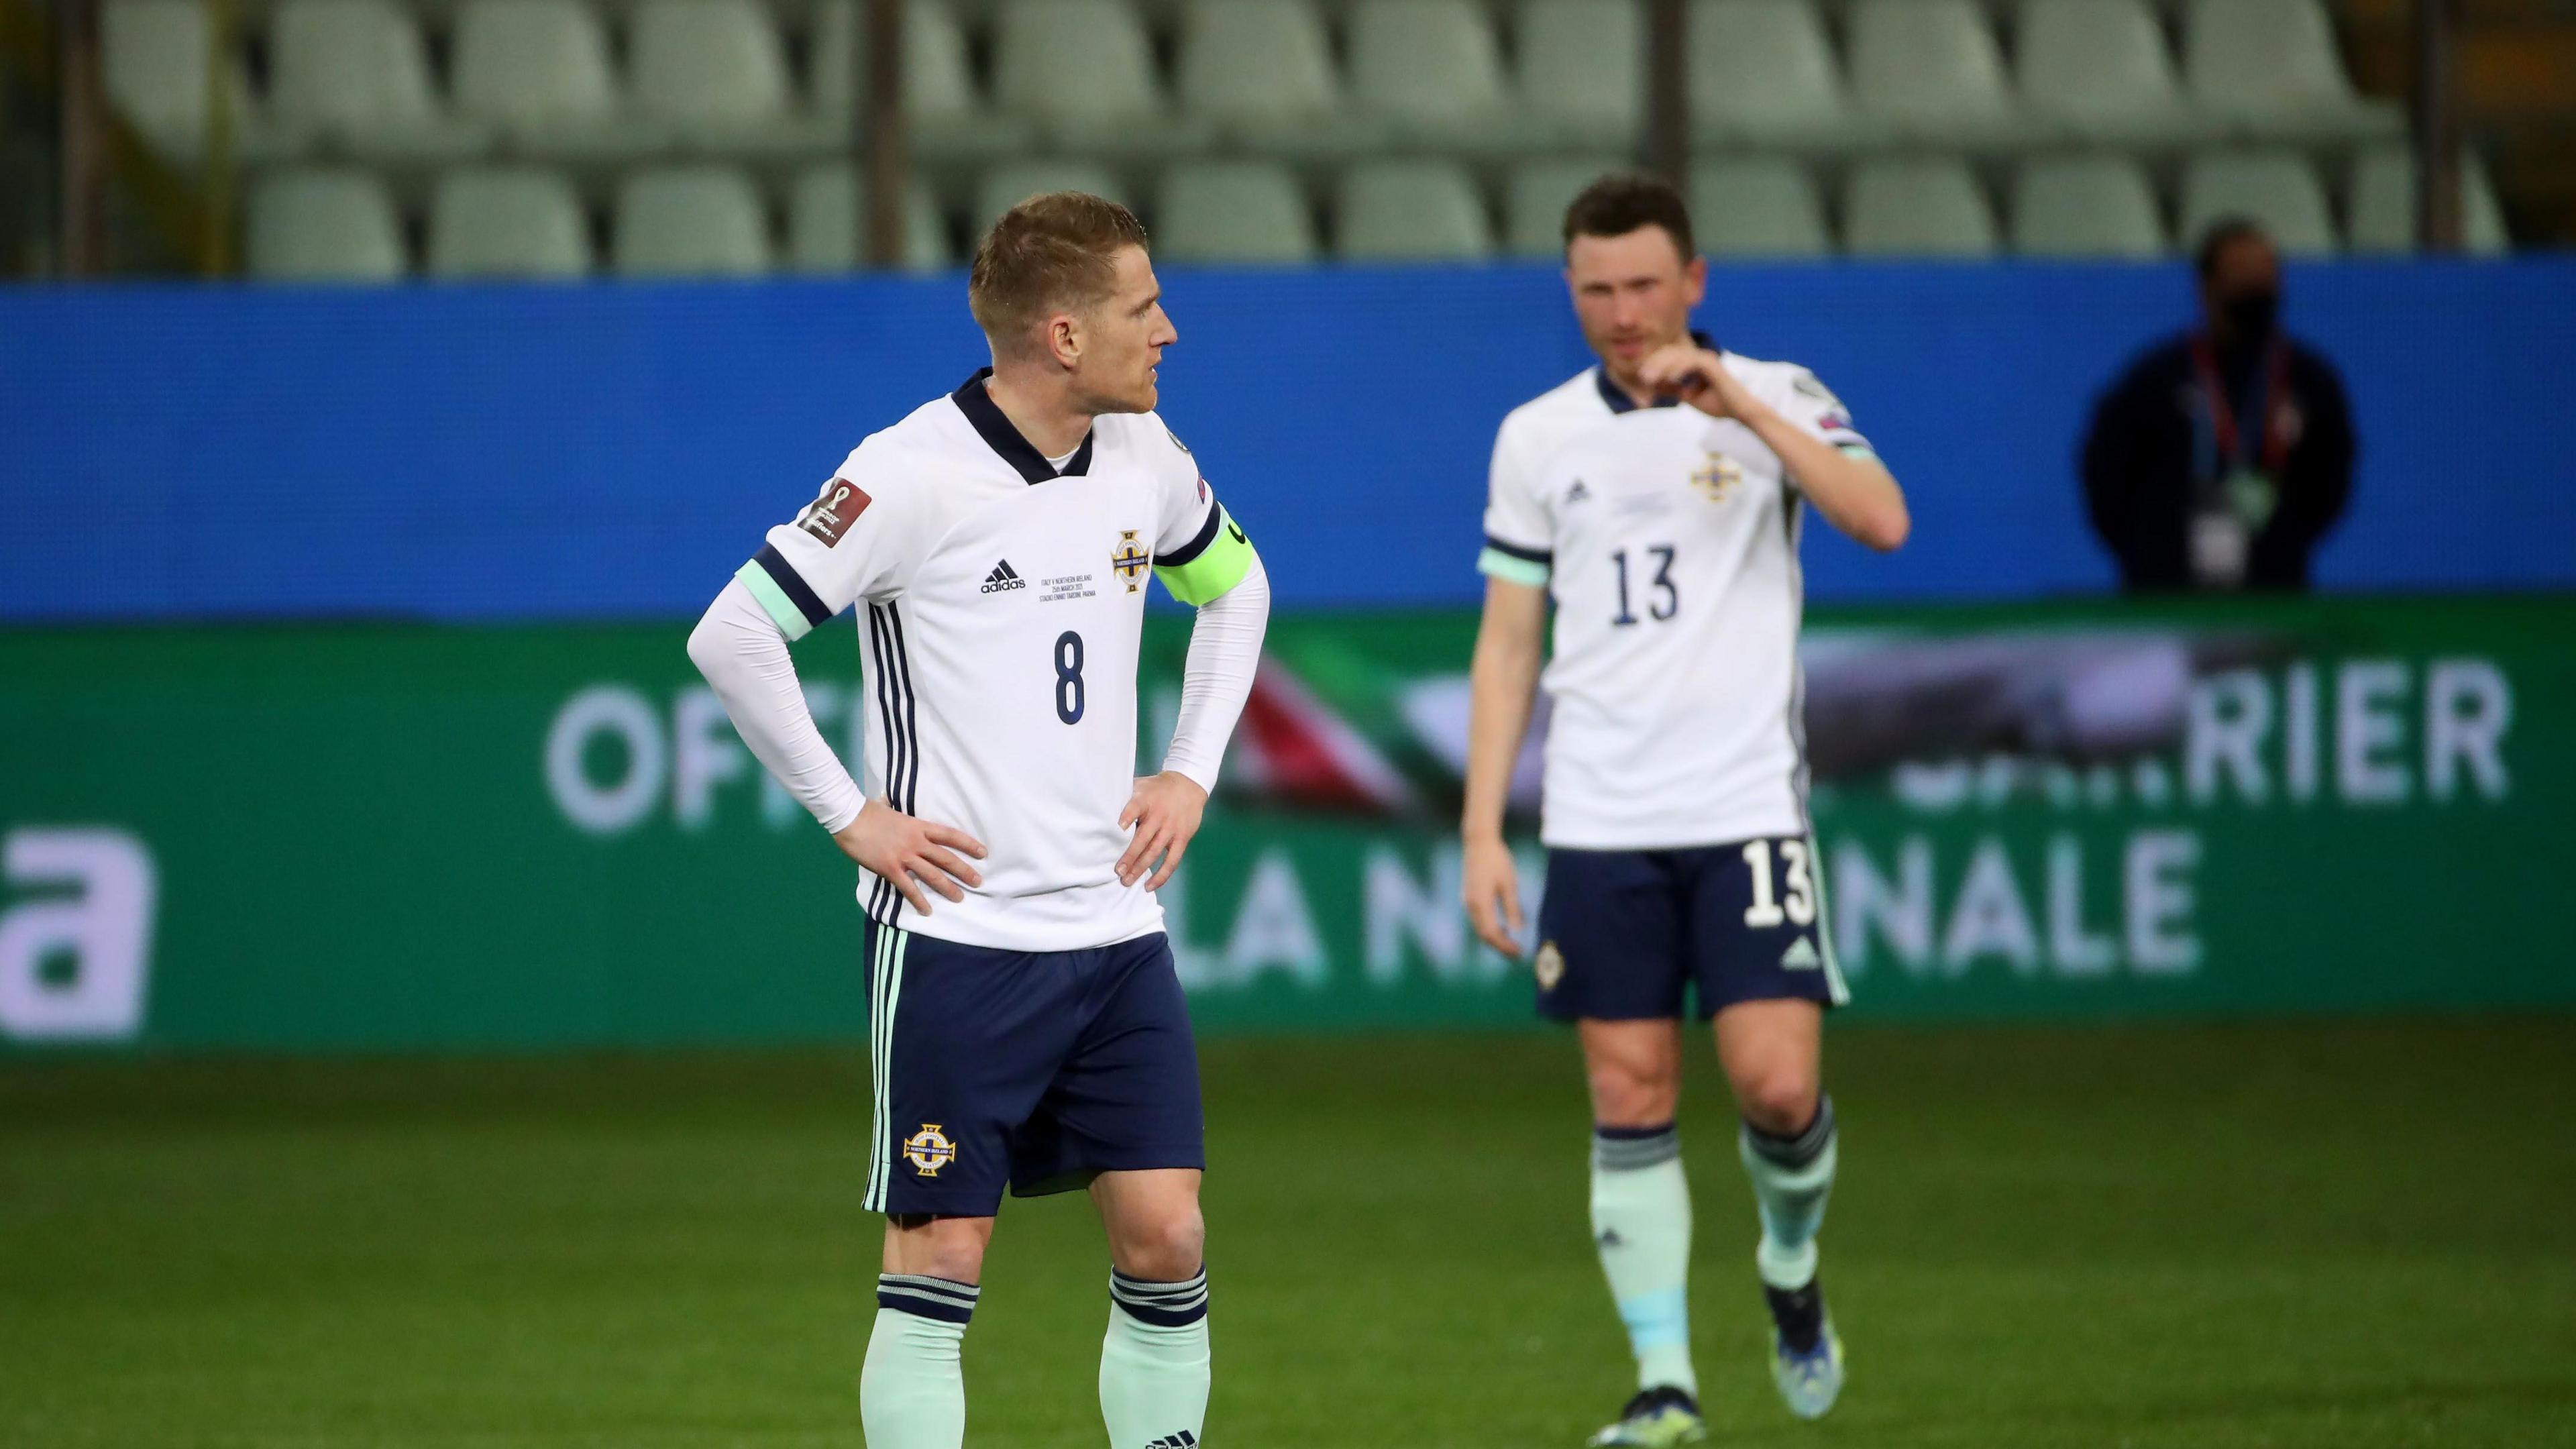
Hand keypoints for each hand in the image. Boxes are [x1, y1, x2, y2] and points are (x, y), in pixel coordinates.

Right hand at [833, 797, 986, 915]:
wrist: (850, 818)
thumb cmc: (869, 811)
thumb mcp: (892, 809)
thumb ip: (901, 813)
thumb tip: (893, 803)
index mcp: (919, 826)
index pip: (950, 835)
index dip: (968, 844)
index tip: (983, 852)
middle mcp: (916, 842)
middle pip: (946, 858)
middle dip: (964, 871)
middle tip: (978, 881)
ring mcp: (904, 856)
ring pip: (932, 875)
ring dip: (947, 888)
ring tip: (959, 898)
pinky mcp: (890, 869)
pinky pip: (908, 888)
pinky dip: (918, 901)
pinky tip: (927, 911)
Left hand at [1118, 772, 1206, 889]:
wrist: (1187, 786)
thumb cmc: (1156, 789)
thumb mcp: (1140, 786)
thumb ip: (1124, 798)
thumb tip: (1099, 810)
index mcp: (1146, 800)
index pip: (1136, 807)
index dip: (1127, 816)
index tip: (1119, 827)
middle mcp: (1159, 815)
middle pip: (1144, 837)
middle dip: (1130, 856)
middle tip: (1117, 871)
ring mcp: (1171, 829)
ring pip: (1155, 852)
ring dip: (1140, 868)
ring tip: (1126, 881)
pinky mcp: (1182, 839)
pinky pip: (1172, 861)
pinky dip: (1161, 875)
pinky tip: (1149, 886)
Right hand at [1461, 832, 1525, 957]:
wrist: (1479, 842)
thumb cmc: (1497, 860)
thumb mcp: (1509, 884)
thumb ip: (1511, 908)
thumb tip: (1516, 930)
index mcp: (1481, 903)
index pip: (1491, 933)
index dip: (1504, 946)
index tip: (1518, 953)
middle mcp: (1470, 905)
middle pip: (1483, 935)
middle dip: (1500, 946)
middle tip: (1516, 953)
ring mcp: (1467, 901)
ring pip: (1480, 928)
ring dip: (1494, 938)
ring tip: (1511, 944)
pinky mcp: (1468, 897)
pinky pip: (1478, 920)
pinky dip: (1489, 928)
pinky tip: (1502, 928)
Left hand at [1638, 341, 1764, 423]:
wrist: (1739, 412)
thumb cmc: (1717, 405)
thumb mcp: (1688, 396)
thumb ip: (1672, 388)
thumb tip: (1653, 384)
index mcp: (1694, 363)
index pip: (1670, 357)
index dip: (1654, 365)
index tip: (1641, 378)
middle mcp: (1700, 357)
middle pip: (1671, 352)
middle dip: (1654, 364)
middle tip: (1642, 377)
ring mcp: (1706, 359)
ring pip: (1679, 356)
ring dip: (1661, 366)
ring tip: (1649, 379)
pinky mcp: (1712, 365)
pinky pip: (1691, 363)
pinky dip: (1678, 370)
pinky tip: (1669, 380)